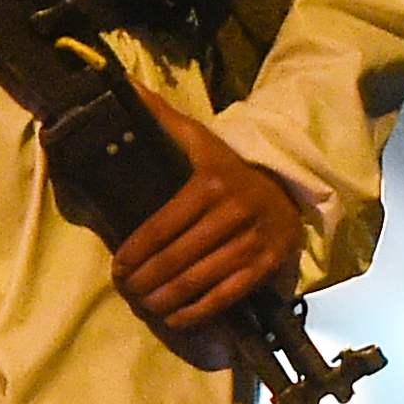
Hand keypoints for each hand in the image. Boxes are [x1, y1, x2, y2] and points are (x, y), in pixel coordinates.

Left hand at [113, 99, 308, 334]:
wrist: (286, 184)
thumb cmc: (227, 166)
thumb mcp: (196, 138)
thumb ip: (157, 116)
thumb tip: (120, 85)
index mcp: (210, 182)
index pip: (163, 225)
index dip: (135, 251)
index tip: (118, 267)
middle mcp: (233, 213)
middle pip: (178, 258)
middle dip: (146, 280)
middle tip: (127, 289)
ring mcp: (253, 242)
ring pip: (199, 280)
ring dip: (166, 299)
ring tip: (145, 305)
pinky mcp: (267, 265)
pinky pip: (226, 296)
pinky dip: (197, 313)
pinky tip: (174, 318)